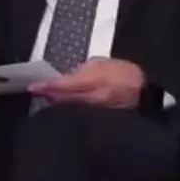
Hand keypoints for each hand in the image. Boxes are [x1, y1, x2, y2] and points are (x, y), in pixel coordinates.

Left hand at [28, 57, 144, 108]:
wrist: (145, 92)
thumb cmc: (125, 73)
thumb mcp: (102, 63)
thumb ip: (82, 70)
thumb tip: (68, 77)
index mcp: (93, 80)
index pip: (64, 85)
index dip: (47, 86)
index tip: (33, 86)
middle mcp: (92, 98)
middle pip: (63, 99)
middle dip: (48, 95)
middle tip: (36, 91)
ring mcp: (95, 110)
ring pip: (69, 107)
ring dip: (57, 102)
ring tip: (46, 96)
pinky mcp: (99, 117)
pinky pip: (79, 112)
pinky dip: (69, 108)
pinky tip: (63, 105)